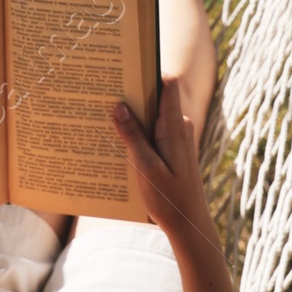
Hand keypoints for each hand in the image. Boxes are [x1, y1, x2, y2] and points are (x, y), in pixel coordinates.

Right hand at [112, 78, 215, 250]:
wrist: (189, 225)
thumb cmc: (170, 199)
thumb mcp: (146, 168)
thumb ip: (133, 137)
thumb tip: (119, 106)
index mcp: (175, 127)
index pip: (167, 84)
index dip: (148, 71)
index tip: (125, 66)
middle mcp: (178, 127)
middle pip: (154, 97)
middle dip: (131, 93)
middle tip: (103, 91)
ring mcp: (176, 137)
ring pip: (151, 115)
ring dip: (131, 115)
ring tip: (103, 114)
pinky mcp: (171, 148)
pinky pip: (152, 130)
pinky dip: (136, 131)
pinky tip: (116, 139)